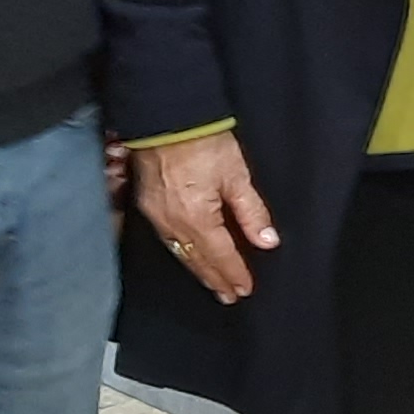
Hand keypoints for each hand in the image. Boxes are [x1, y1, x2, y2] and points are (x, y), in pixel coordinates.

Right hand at [130, 132, 280, 303]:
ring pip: (180, 252)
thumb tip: (266, 241)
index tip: (245, 289)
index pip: (220, 255)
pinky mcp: (147, 204)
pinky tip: (189, 255)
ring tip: (213, 283)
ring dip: (198, 269)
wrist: (167, 118)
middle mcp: (173, 223)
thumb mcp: (237, 176)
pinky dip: (181, 252)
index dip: (234, 273)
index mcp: (197, 218)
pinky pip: (167, 239)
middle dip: (215, 279)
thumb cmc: (203, 142)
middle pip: (197, 259)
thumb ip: (252, 212)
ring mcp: (156, 215)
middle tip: (229, 296)